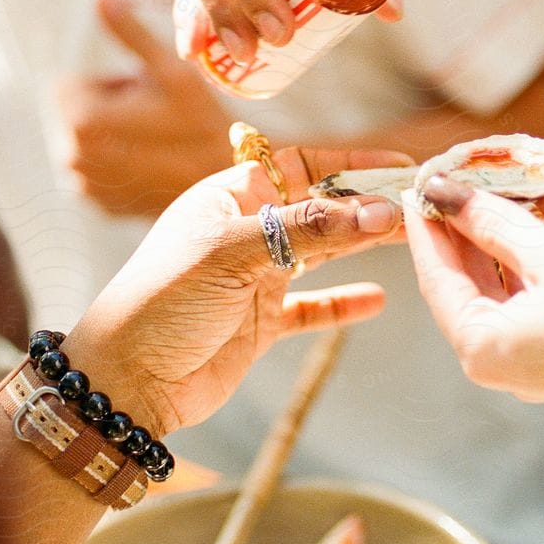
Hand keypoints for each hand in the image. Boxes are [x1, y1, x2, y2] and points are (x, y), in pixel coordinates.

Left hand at [56, 0, 232, 217]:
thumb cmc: (203, 122)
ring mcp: (86, 187)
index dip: (109, 81)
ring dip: (115, 134)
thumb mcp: (171, 70)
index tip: (144, 92)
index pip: (69, 85)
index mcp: (81, 122)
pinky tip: (156, 163)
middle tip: (155, 115)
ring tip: (158, 138)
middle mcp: (72, 159)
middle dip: (110, 107)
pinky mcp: (101, 206)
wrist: (229, 182)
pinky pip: (100, 169)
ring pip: (89, 140)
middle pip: (77, 113)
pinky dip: (121, 162)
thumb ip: (131, 34)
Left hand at [65, 146, 407, 435]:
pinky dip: (341, 303)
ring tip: (409, 239)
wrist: (127, 380)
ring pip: (321, 253)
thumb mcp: (234, 253)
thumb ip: (308, 231)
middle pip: (319, 208)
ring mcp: (254, 278)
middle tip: (417, 204)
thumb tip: (378, 212)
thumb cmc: (163, 300)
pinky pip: (311, 307)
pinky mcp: (260, 323)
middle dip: (366, 204)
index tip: (396, 165)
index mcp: (231, 197)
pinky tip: (375, 300)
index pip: (301, 166)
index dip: (349, 163)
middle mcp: (246, 232)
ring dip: (362, 246)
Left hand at [405, 180, 543, 437]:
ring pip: (506, 284)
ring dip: (505, 233)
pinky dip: (536, 255)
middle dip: (468, 224)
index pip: (438, 276)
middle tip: (457, 176)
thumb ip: (491, 221)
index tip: (419, 182)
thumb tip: (444, 193)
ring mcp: (534, 361)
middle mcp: (502, 362)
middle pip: (470, 280)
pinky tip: (538, 212)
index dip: (428, 223)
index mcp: (483, 347)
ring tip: (498, 182)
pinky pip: (537, 294)